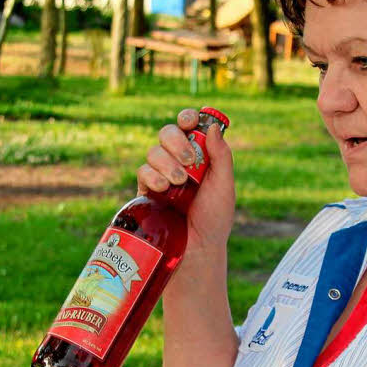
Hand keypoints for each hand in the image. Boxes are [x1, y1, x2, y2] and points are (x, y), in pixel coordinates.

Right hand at [135, 108, 234, 252]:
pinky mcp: (147, 191)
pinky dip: (152, 175)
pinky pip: (142, 171)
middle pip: (168, 133)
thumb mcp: (224, 186)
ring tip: (179, 182)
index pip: (189, 127)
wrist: (197, 248)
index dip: (187, 118)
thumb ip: (221, 156)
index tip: (189, 121)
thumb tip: (213, 126)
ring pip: (153, 151)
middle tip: (190, 160)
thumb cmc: (215, 218)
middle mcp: (179, 161)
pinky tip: (162, 187)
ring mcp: (161, 174)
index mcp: (200, 156)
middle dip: (176, 142)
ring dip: (167, 162)